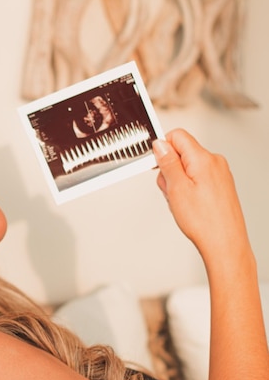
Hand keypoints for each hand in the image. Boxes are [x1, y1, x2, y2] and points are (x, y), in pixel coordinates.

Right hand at [153, 129, 249, 258]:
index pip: (177, 136)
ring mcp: (219, 173)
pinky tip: (188, 204)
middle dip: (168, 169)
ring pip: (187, 167)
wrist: (224, 243)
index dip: (162, 149)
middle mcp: (214, 162)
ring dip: (177, 181)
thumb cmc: (204, 221)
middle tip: (170, 191)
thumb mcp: (176, 189)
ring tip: (180, 201)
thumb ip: (167, 162)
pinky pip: (197, 178)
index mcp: (203, 159)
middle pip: (181, 152)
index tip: (156, 166)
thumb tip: (160, 145)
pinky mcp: (220, 184)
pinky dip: (187, 188)